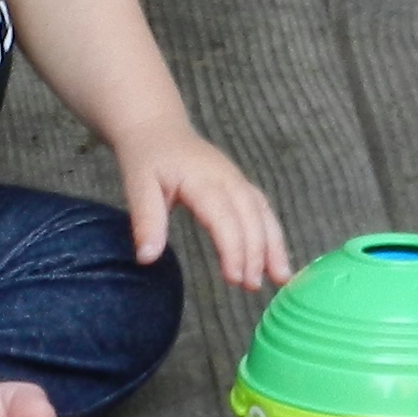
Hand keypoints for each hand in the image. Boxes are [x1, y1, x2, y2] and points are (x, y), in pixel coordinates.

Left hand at [113, 120, 292, 288]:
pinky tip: (276, 260)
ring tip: (280, 278)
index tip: (234, 278)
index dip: (233, 248)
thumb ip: (146, 221)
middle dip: (256, 253)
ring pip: (263, 213)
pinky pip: (263, 210)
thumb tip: (148, 258)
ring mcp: (237, 180)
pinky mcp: (240, 185)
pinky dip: (273, 235)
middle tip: (251, 287)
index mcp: (202, 179)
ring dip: (274, 246)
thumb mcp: (137, 186)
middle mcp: (227, 178)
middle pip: (251, 217)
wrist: (157, 129)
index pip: (224, 217)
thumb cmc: (147, 158)